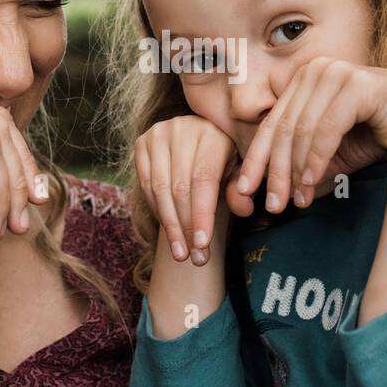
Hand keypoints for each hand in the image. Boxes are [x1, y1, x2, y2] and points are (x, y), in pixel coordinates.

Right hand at [134, 115, 255, 264]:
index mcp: (212, 133)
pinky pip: (146, 185)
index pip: (203, 179)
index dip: (202, 214)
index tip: (203, 245)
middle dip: (187, 227)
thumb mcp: (237, 172)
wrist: (199, 138)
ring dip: (170, 226)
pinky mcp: (142, 143)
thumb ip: (240, 190)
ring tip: (181, 254)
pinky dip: (158, 211)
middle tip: (195, 258)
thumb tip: (244, 208)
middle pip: (180, 187)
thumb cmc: (223, 159)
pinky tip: (170, 231)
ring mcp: (159, 134)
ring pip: (160, 189)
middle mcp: (183, 128)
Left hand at [235, 57, 386, 211]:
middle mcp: (316, 70)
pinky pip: (327, 127)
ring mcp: (337, 72)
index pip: (271, 123)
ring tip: (296, 201)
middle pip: (283, 128)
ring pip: (302, 129)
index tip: (243, 192)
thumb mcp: (329, 155)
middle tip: (272, 206)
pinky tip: (313, 183)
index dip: (256, 159)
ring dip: (296, 171)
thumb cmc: (375, 136)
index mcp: (303, 79)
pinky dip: (317, 158)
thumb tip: (268, 194)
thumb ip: (300, 167)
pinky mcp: (358, 84)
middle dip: (274, 172)